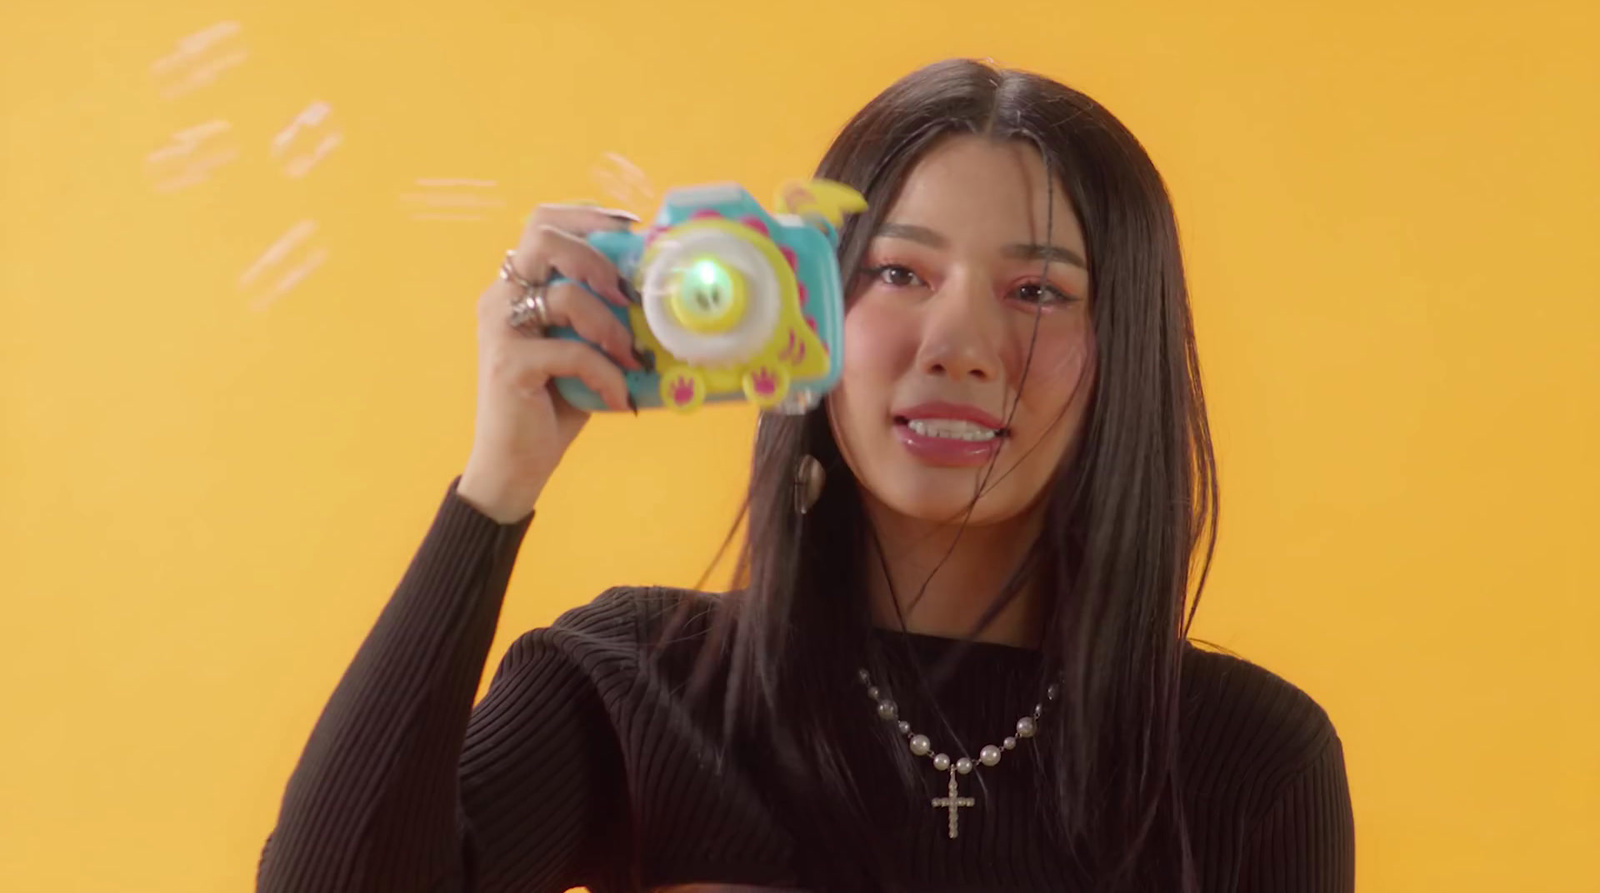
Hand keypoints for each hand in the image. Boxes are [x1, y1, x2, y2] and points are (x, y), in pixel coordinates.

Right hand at [457, 203, 642, 522]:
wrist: (515, 465)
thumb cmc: (553, 405)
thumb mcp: (584, 350)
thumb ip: (603, 316)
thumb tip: (657, 293)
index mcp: (517, 286)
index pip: (543, 223)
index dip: (586, 215)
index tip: (631, 227)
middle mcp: (501, 298)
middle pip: (542, 237)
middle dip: (596, 257)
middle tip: (627, 294)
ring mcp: (500, 328)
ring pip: (565, 296)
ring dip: (611, 327)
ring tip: (632, 358)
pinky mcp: (508, 364)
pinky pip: (571, 352)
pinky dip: (605, 375)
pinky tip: (621, 399)